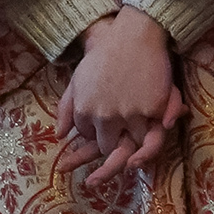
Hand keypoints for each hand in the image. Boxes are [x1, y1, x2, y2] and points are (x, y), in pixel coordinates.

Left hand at [56, 10, 186, 184]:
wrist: (133, 36)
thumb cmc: (103, 56)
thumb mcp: (77, 81)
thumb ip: (66, 108)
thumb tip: (59, 135)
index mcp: (84, 110)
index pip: (87, 138)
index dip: (91, 143)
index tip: (92, 147)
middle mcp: (105, 116)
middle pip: (106, 148)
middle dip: (105, 161)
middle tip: (97, 177)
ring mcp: (130, 113)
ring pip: (130, 146)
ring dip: (128, 159)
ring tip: (128, 168)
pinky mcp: (153, 108)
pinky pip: (154, 134)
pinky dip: (149, 147)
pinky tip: (143, 157)